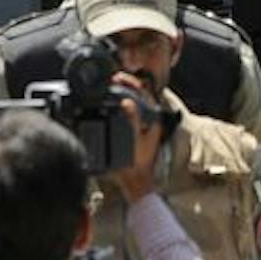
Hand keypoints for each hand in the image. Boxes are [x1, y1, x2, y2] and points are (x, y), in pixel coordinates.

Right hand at [109, 76, 167, 203]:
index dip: (132, 83)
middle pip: (138, 94)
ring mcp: (140, 124)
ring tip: (109, 87)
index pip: (144, 93)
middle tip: (111, 79)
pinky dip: (118, 104)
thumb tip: (127, 102)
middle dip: (125, 84)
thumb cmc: (138, 163)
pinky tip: (108, 103)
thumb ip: (133, 121)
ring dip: (121, 93)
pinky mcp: (131, 130)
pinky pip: (126, 112)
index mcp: (152, 119)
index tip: (119, 78)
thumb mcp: (136, 141)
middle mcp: (148, 119)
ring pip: (132, 102)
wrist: (135, 181)